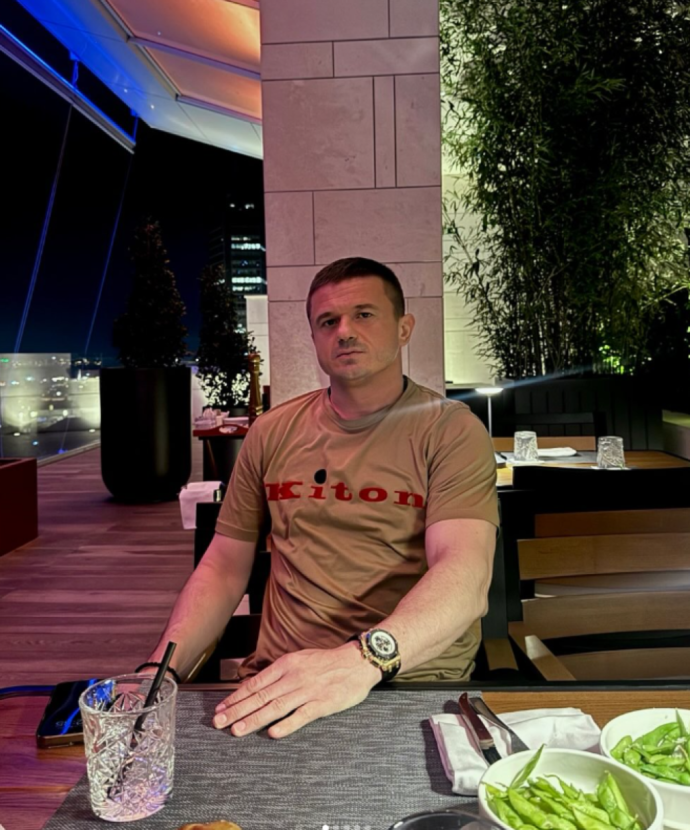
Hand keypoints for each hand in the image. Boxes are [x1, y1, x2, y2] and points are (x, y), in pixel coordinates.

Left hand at [212, 642, 380, 738]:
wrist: (357, 662)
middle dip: (237, 710)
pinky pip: (301, 716)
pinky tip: (272, 733)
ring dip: (254, 719)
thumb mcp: (299, 659)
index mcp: (287, 665)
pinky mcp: (323, 704)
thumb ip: (279, 673)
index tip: (221, 707)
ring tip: (237, 729)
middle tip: (219, 722)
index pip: (256, 683)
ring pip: (276, 706)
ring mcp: (308, 691)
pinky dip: (286, 724)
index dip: (236, 697)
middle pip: (261, 696)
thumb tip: (256, 686)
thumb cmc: (326, 662)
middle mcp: (294, 677)